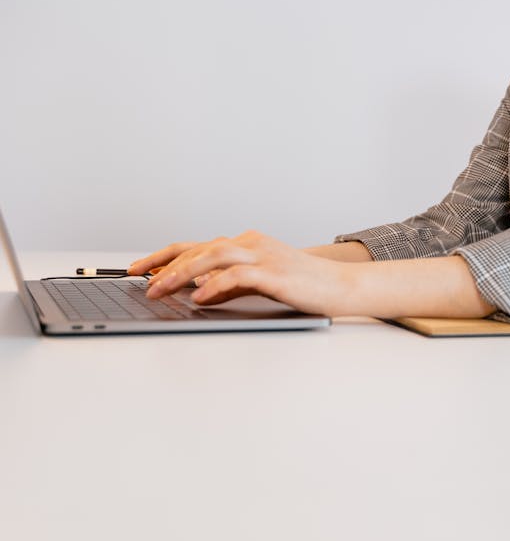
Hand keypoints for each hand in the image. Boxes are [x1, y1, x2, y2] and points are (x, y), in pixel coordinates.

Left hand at [129, 230, 355, 316]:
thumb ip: (229, 285)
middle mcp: (251, 243)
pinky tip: (201, 297)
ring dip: (183, 273)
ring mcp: (264, 255)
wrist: (341, 287)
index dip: (164, 256)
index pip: (196, 245)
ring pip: (215, 256)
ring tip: (160, 289)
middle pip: (200, 248)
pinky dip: (217, 285)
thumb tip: (196, 293)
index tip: (137, 269)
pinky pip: (239, 275)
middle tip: (142, 283)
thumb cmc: (301, 286)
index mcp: (245, 243)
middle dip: (166, 266)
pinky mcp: (276, 273)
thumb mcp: (258, 283)